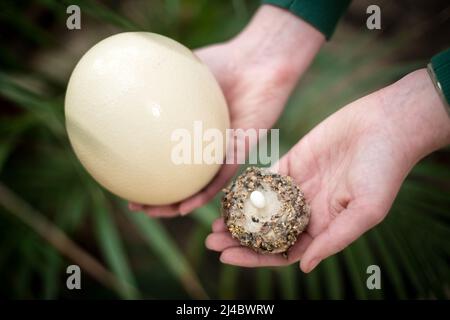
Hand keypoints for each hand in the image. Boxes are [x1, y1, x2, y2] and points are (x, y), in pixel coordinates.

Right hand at [129, 5, 323, 216]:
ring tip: (155, 212)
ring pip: (200, 187)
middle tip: (137, 206)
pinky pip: (221, 178)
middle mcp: (208, 146)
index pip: (167, 158)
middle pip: (182, 179)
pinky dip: (203, 194)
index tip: (125, 182)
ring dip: (178, 204)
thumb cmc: (224, 61)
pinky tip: (185, 206)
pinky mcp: (242, 153)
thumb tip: (124, 83)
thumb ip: (157, 81)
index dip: (147, 173)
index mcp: (193, 132)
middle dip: (160, 197)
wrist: (259, 60)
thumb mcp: (182, 72)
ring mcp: (224, 152)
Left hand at [206, 69, 449, 271]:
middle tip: (211, 241)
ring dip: (239, 217)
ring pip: (261, 209)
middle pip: (267, 233)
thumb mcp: (365, 211)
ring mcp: (298, 187)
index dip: (255, 257)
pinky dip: (246, 189)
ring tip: (213, 223)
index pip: (283, 251)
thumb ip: (334, 239)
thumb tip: (304, 267)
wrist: (384, 126)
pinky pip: (264, 180)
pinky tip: (228, 194)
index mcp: (324, 227)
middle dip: (240, 240)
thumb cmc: (383, 169)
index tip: (227, 256)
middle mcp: (308, 211)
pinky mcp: (293, 163)